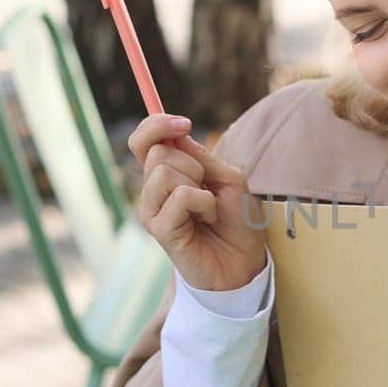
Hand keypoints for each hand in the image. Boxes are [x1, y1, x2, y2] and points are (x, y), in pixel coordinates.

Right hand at [128, 114, 266, 291]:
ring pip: (164, 172)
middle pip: (155, 152)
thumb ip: (200, 156)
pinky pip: (179, 196)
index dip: (156, 124)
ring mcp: (152, 210)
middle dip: (192, 163)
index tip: (184, 123)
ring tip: (208, 207)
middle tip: (208, 187)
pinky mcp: (159, 229)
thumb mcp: (226, 178)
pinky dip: (204, 203)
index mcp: (166, 174)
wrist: (244, 262)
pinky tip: (208, 219)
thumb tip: (173, 134)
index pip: (143, 139)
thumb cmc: (237, 220)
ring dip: (198, 185)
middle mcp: (153, 191)